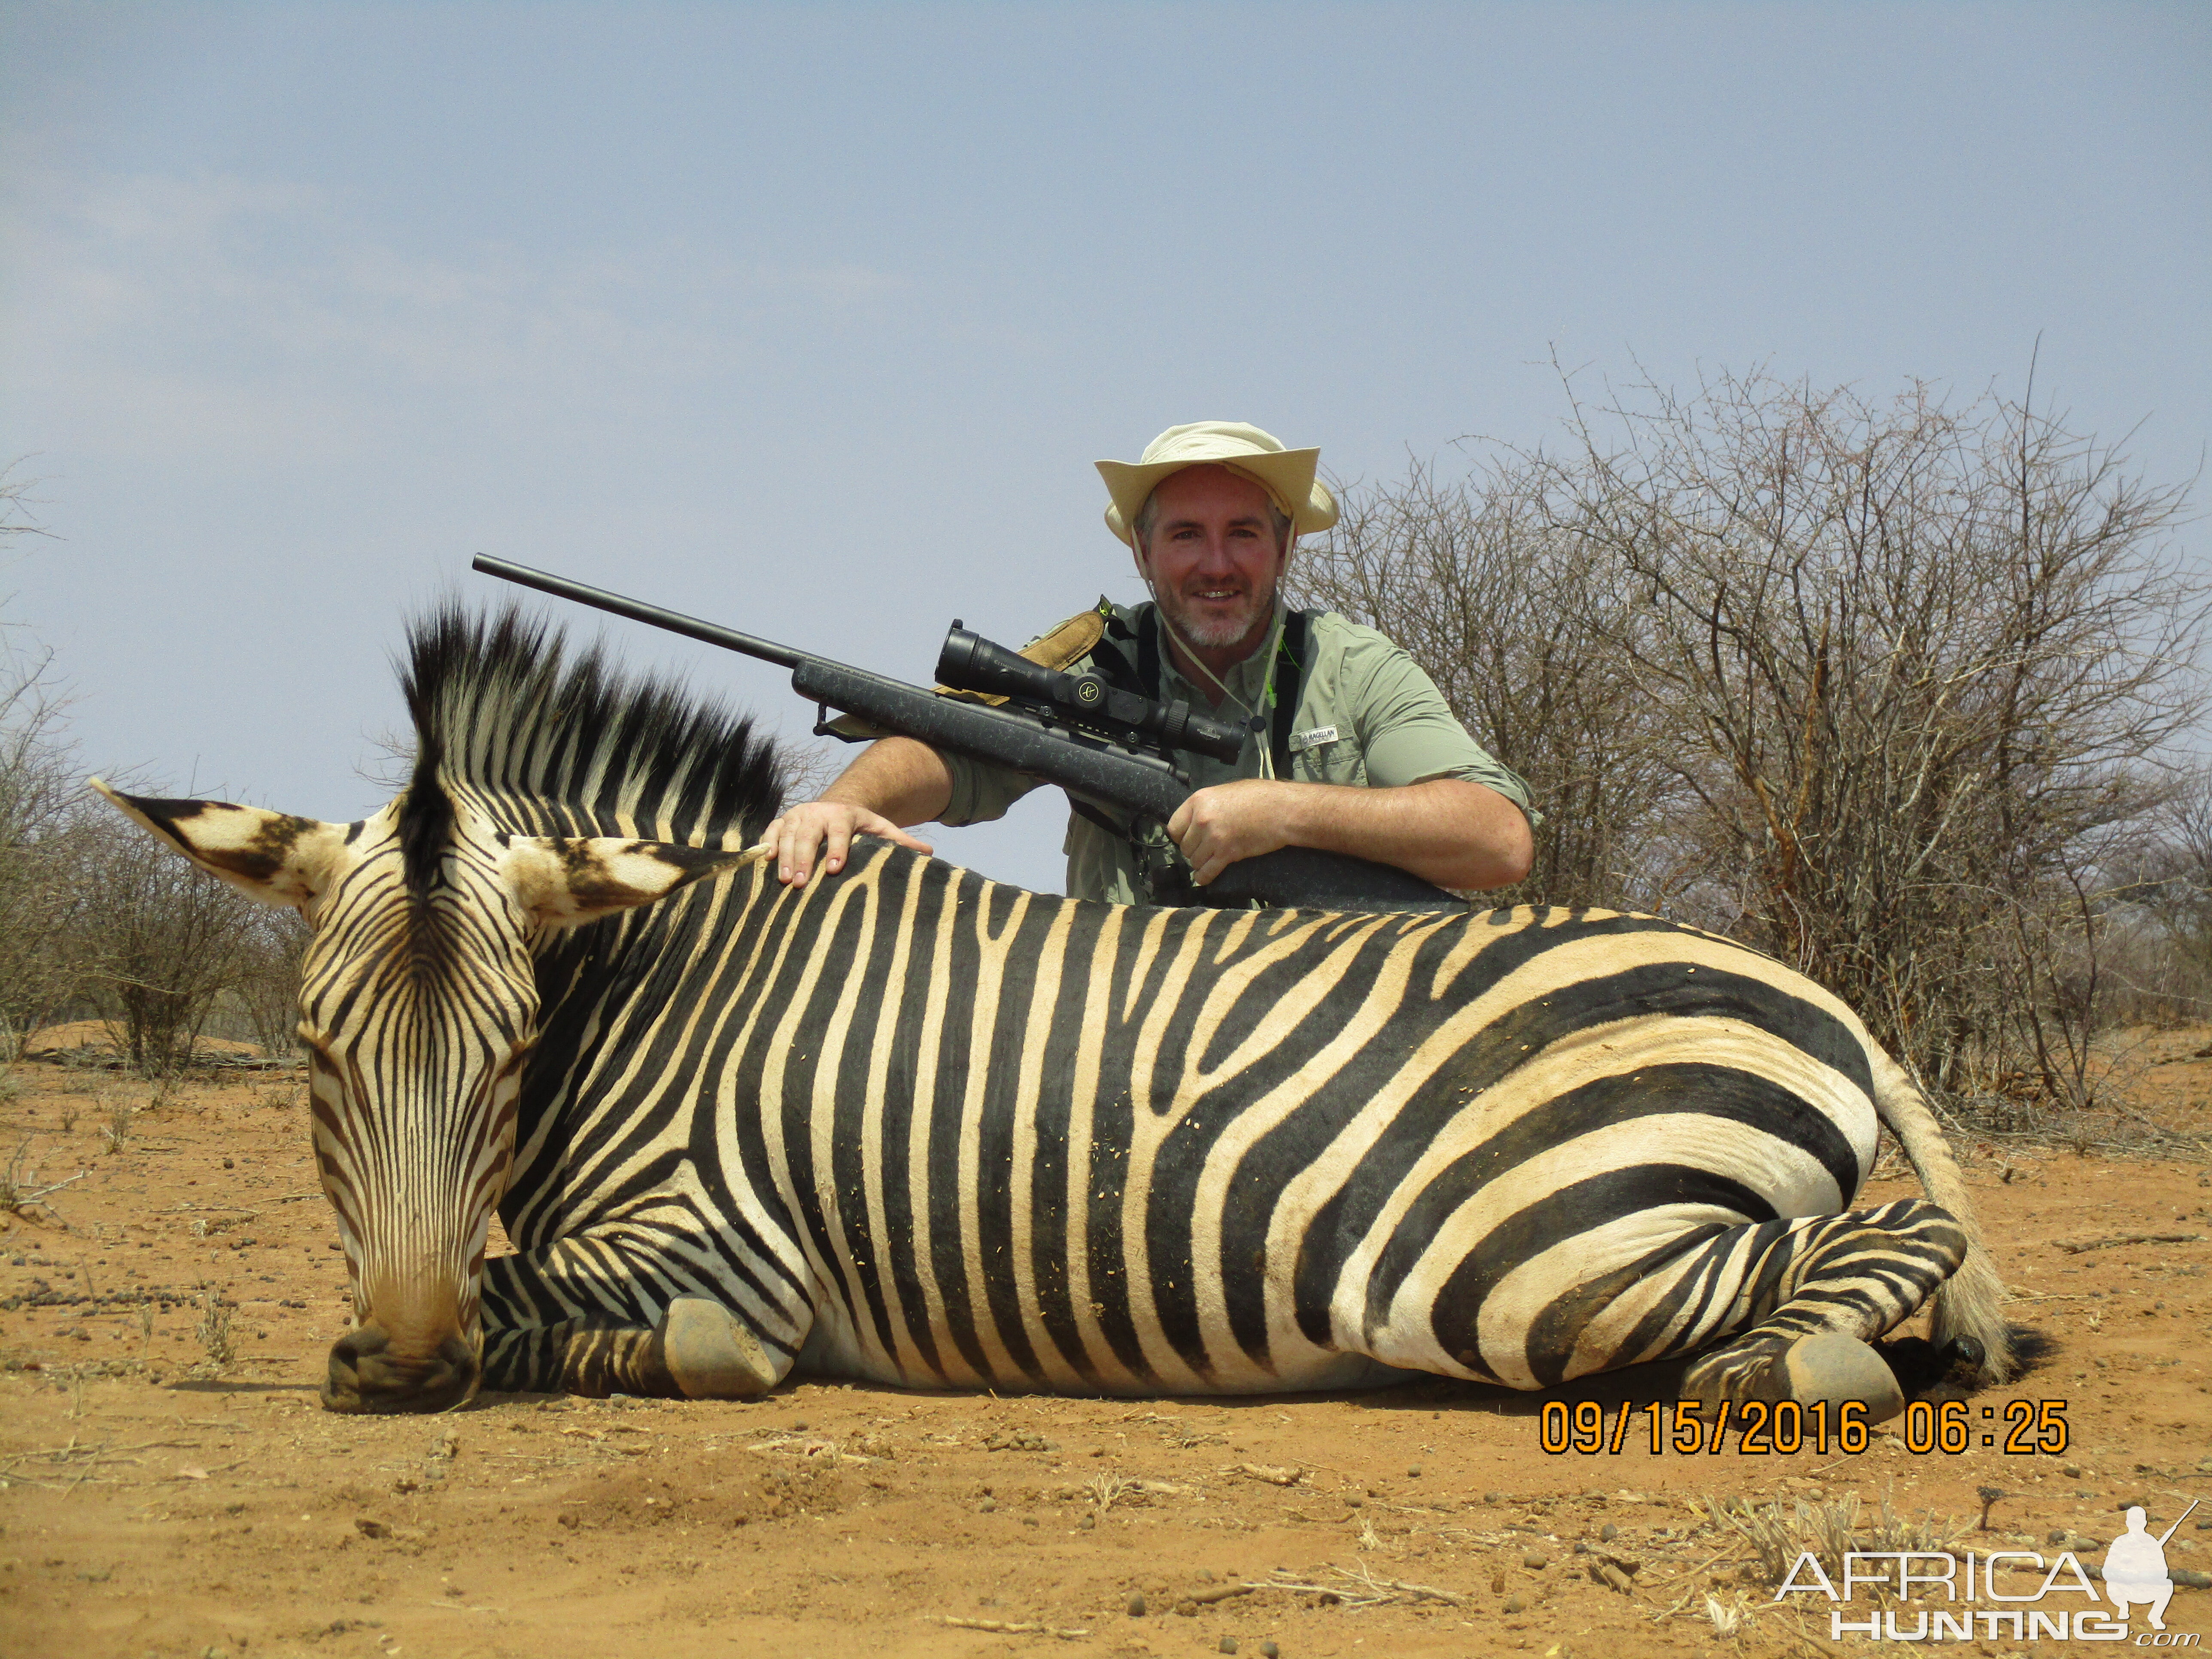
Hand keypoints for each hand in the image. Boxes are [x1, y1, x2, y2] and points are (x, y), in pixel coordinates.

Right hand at [760, 800, 932, 887]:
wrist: (836, 808)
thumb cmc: (860, 827)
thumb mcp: (881, 829)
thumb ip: (901, 841)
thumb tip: (929, 853)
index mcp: (844, 814)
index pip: (839, 830)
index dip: (836, 848)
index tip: (834, 869)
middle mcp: (818, 812)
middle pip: (808, 834)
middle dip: (804, 858)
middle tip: (800, 883)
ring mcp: (798, 816)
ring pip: (788, 834)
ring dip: (784, 857)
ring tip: (784, 881)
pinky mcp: (782, 821)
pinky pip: (771, 832)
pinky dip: (767, 845)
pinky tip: (764, 863)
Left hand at [1166, 779, 1299, 885]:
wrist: (1283, 810)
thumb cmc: (1260, 797)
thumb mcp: (1226, 792)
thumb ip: (1207, 805)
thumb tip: (1197, 817)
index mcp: (1199, 800)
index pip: (1174, 826)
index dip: (1181, 836)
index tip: (1188, 839)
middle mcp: (1202, 819)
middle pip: (1184, 846)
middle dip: (1193, 851)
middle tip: (1204, 851)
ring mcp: (1214, 838)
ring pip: (1194, 861)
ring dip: (1200, 864)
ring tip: (1209, 861)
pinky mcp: (1227, 854)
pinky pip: (1206, 872)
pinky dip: (1204, 877)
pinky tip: (1206, 877)